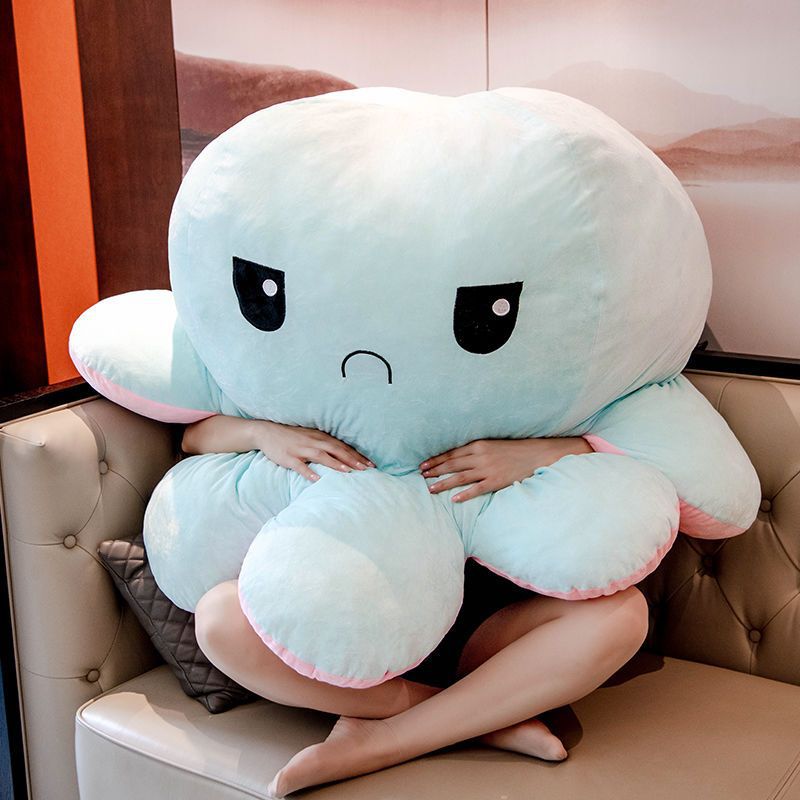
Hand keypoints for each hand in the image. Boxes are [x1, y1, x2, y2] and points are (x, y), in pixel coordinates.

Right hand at [252, 420, 374, 481]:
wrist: (267, 432)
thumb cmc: (292, 436)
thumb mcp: (311, 436)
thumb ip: (326, 444)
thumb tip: (344, 454)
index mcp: (320, 437)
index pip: (343, 447)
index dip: (357, 455)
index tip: (371, 464)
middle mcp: (313, 442)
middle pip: (336, 450)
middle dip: (352, 460)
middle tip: (366, 469)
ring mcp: (301, 450)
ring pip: (321, 456)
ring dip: (335, 464)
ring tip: (348, 472)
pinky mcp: (289, 457)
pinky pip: (300, 466)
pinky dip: (309, 472)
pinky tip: (318, 479)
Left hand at [420, 437, 591, 501]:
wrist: (537, 454)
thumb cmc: (514, 450)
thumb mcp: (492, 445)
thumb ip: (476, 450)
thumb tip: (458, 458)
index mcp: (478, 445)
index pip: (452, 453)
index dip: (436, 459)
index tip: (423, 464)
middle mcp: (480, 456)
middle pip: (452, 464)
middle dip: (435, 470)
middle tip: (421, 476)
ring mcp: (488, 469)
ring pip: (460, 477)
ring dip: (443, 483)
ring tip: (430, 488)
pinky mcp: (496, 481)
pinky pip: (477, 489)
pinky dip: (464, 494)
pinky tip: (454, 499)